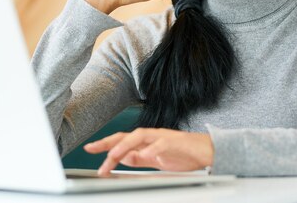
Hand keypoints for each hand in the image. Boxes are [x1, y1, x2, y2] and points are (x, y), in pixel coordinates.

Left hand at [83, 128, 213, 175]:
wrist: (207, 151)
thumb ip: (140, 159)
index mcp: (146, 141)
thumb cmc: (183, 155)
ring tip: (113, 156)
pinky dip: (151, 149)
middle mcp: (151, 135)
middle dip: (108, 142)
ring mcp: (163, 137)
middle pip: (126, 135)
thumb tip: (124, 159)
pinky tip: (143, 155)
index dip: (104, 143)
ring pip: (140, 136)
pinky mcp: (175, 142)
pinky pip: (161, 144)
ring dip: (125, 145)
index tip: (89, 148)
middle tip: (93, 150)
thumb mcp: (156, 161)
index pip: (121, 140)